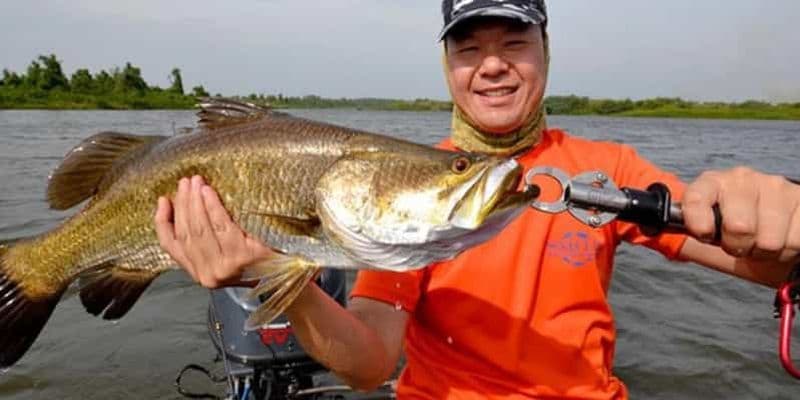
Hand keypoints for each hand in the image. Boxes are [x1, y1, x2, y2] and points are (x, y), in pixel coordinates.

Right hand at [154, 175, 273, 287]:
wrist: (288, 275)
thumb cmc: (256, 260)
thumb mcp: (225, 256)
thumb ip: (205, 243)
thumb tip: (185, 208)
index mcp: (199, 273)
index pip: (171, 246)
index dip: (163, 221)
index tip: (164, 200)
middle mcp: (207, 274)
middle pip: (186, 232)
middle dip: (183, 204)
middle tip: (185, 183)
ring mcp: (224, 267)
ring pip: (200, 228)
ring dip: (195, 202)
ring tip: (195, 183)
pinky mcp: (240, 256)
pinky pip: (221, 225)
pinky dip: (213, 206)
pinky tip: (209, 193)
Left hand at [682, 167, 799, 261]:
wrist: (772, 226)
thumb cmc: (731, 231)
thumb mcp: (704, 230)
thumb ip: (682, 231)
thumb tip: (653, 226)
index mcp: (712, 183)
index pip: (696, 198)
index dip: (698, 222)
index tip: (703, 233)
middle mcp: (744, 179)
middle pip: (739, 227)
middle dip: (739, 245)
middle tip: (740, 243)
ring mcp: (776, 187)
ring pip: (769, 240)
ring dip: (766, 251)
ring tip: (761, 241)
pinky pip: (796, 239)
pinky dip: (789, 249)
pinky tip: (783, 238)